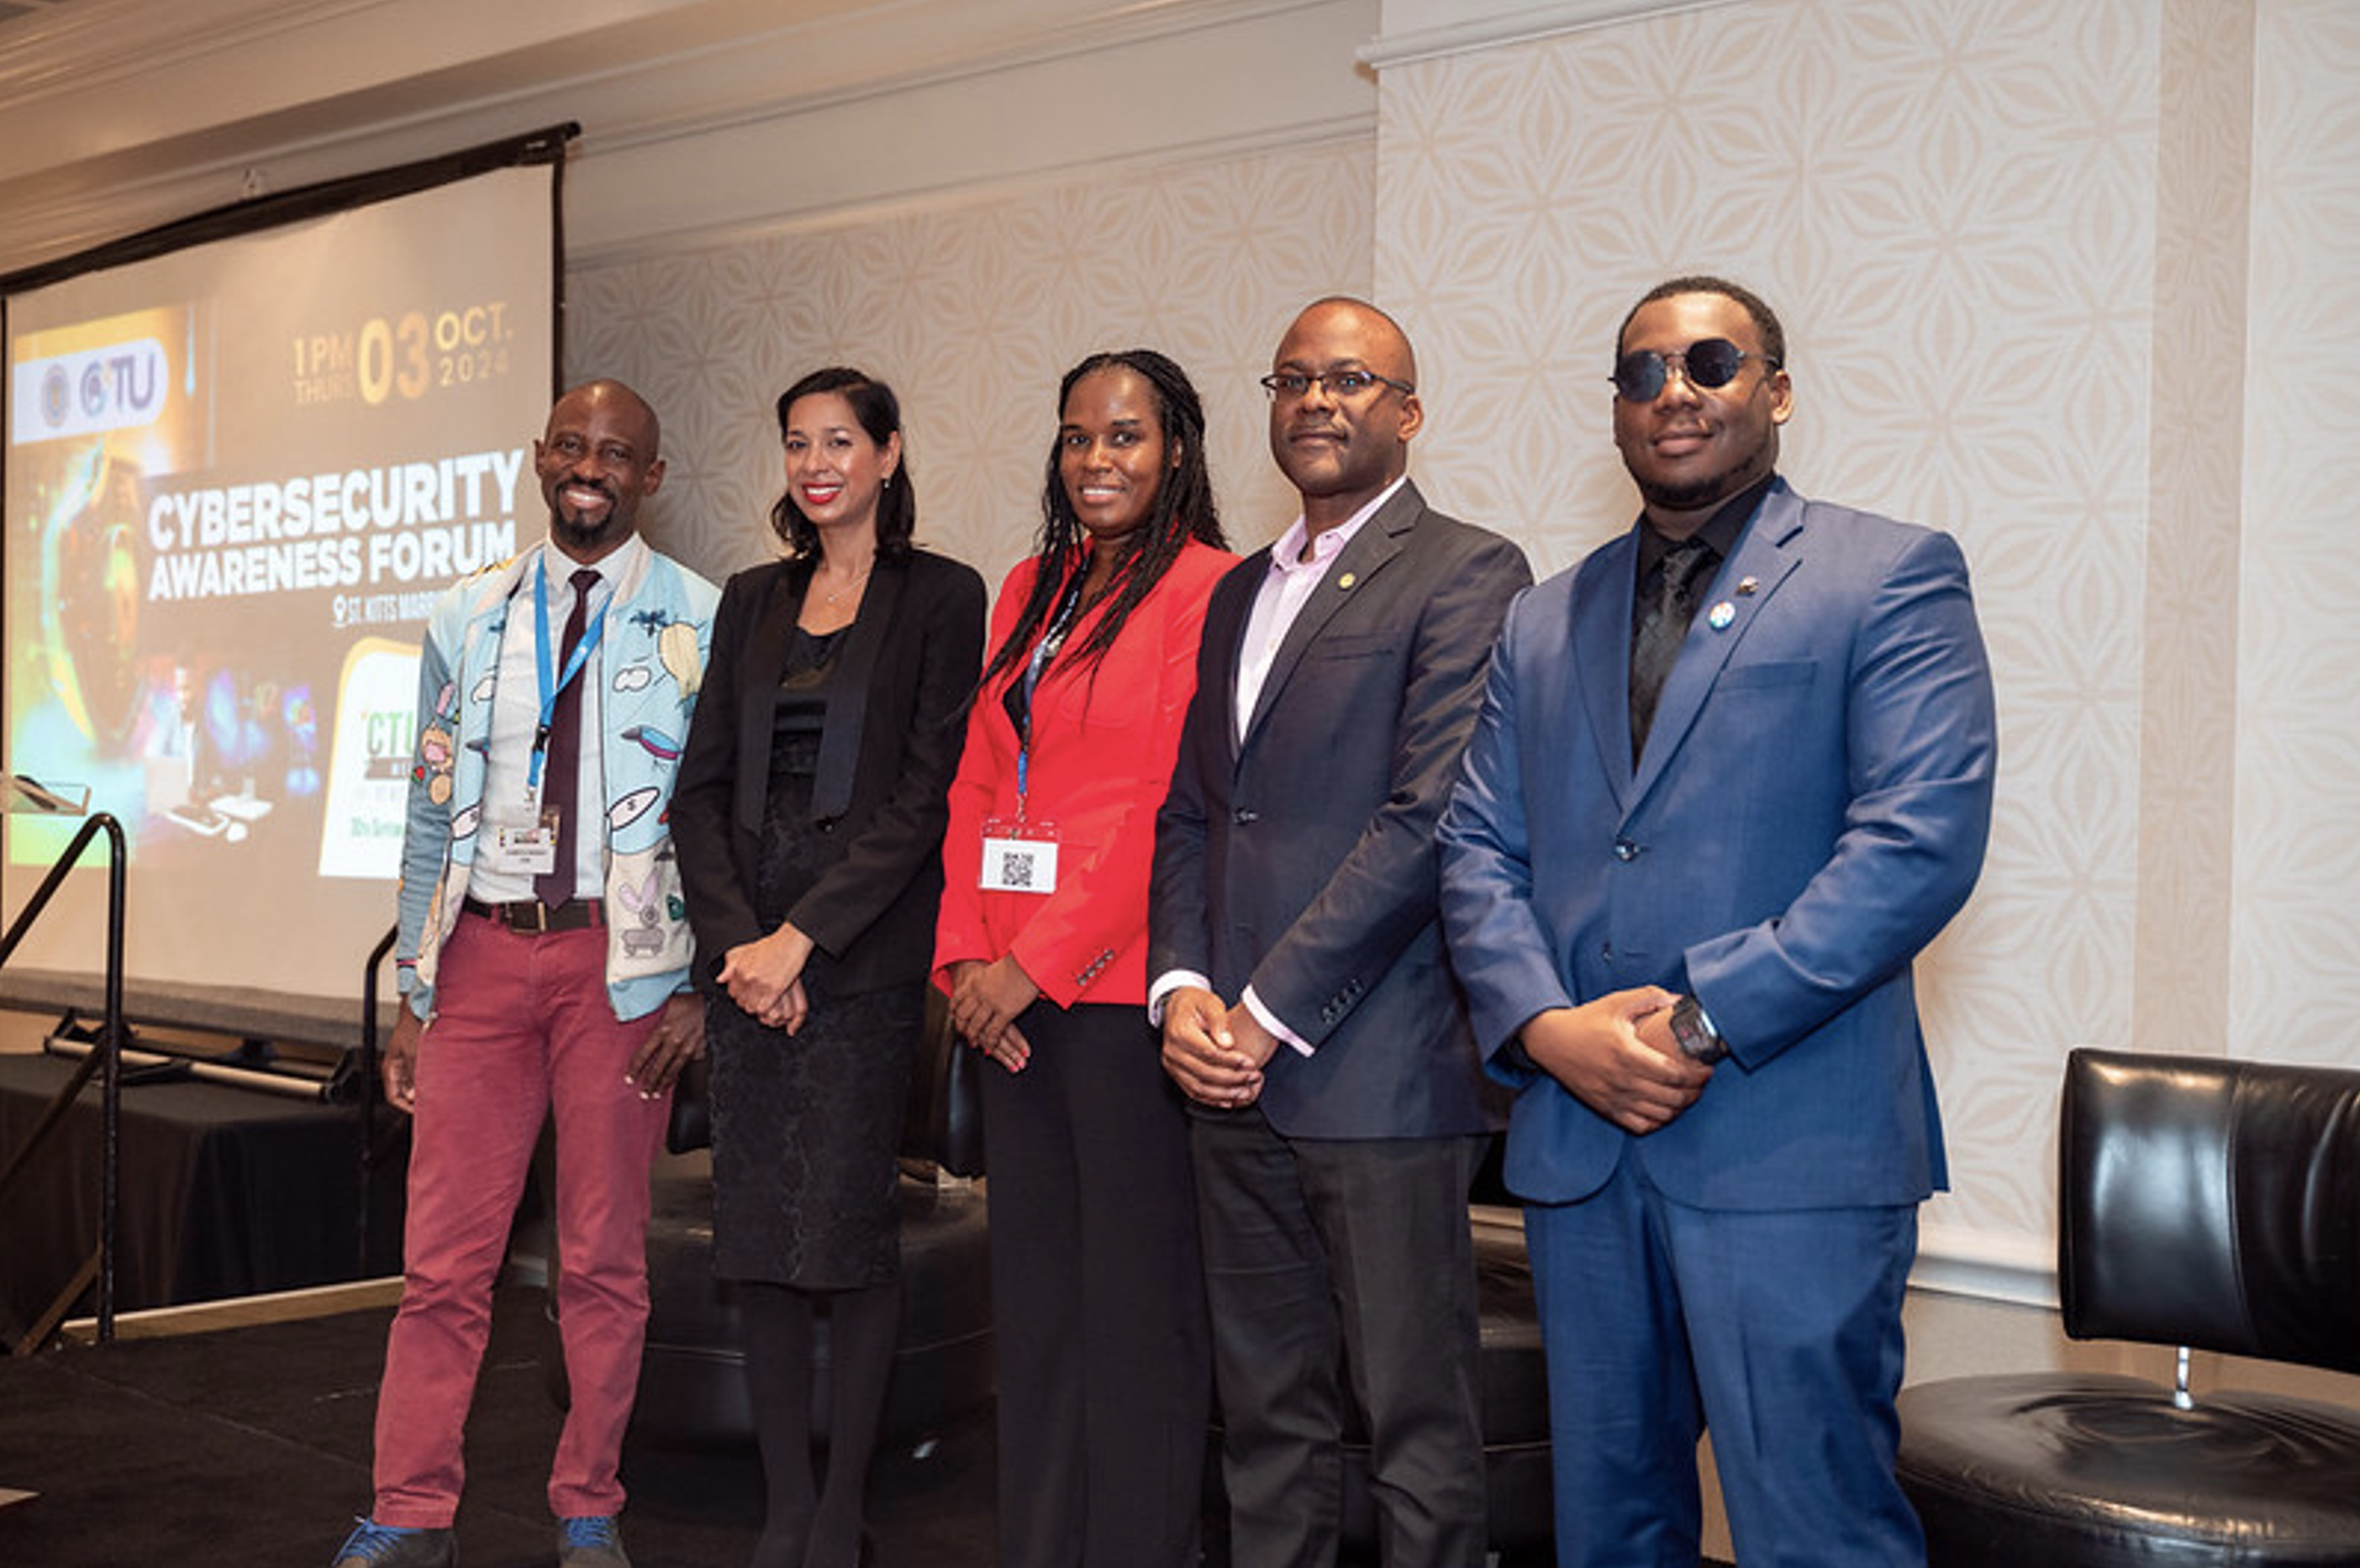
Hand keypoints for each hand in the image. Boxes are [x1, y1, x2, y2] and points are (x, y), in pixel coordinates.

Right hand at [381, 1007, 425, 1113]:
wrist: (415, 1014)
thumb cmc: (410, 1029)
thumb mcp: (413, 1053)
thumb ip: (412, 1074)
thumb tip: (411, 1096)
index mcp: (389, 1069)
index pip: (393, 1097)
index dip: (404, 1107)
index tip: (417, 1112)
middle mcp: (395, 1070)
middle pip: (402, 1093)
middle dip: (414, 1101)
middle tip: (429, 1106)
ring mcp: (403, 1066)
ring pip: (410, 1086)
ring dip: (420, 1091)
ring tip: (434, 1096)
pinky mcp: (412, 1061)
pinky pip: (416, 1077)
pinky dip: (424, 1082)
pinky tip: (434, 1084)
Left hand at [627, 991, 707, 1097]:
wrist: (713, 1000)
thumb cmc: (688, 999)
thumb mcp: (667, 1003)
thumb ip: (654, 1014)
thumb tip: (633, 1017)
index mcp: (663, 1029)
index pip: (644, 1054)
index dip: (635, 1068)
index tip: (629, 1079)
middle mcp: (675, 1041)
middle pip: (658, 1067)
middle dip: (649, 1082)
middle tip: (642, 1094)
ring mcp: (688, 1047)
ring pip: (673, 1070)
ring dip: (664, 1084)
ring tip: (656, 1094)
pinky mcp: (700, 1049)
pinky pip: (687, 1066)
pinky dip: (679, 1075)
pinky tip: (674, 1082)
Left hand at [718, 922, 814, 1024]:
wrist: (791, 942)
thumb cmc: (773, 945)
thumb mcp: (747, 951)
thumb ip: (731, 966)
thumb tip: (720, 979)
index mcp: (740, 969)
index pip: (732, 992)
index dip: (740, 995)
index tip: (747, 994)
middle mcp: (747, 977)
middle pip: (741, 1002)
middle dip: (748, 1002)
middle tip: (756, 999)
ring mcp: (760, 984)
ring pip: (751, 1007)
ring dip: (756, 1007)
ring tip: (763, 1002)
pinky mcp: (774, 990)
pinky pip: (763, 1008)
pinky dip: (765, 1010)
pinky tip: (769, 1004)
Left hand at [947, 955, 1038, 1071]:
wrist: (1027, 963)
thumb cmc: (1015, 963)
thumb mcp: (991, 969)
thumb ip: (983, 979)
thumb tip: (980, 985)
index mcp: (974, 981)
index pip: (957, 999)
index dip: (954, 1010)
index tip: (954, 1016)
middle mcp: (979, 994)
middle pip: (964, 1015)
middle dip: (962, 1026)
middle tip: (963, 1033)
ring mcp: (991, 1004)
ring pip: (977, 1025)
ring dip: (974, 1036)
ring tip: (974, 1042)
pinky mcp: (1005, 1012)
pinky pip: (994, 1030)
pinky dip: (991, 1040)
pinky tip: (991, 1044)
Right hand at [1160, 985, 1262, 1107]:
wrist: (1177, 1007)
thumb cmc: (1195, 1003)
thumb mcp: (1210, 1003)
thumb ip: (1219, 1020)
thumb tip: (1227, 1042)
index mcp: (1180, 1032)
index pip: (1208, 1053)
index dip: (1231, 1060)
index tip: (1250, 1062)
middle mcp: (1173, 1051)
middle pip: (1204, 1073)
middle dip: (1231, 1078)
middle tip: (1251, 1077)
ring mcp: (1172, 1064)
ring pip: (1198, 1087)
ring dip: (1223, 1093)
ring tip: (1244, 1091)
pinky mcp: (1176, 1073)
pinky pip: (1193, 1092)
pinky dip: (1211, 1099)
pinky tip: (1228, 1099)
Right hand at [1519, 986, 1709, 1134]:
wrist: (1551, 1041)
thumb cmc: (1586, 1021)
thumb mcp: (1617, 1002)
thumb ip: (1650, 997)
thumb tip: (1681, 1001)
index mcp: (1627, 1053)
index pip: (1675, 1075)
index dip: (1698, 1075)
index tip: (1706, 1068)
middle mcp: (1621, 1079)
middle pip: (1673, 1097)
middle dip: (1695, 1091)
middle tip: (1701, 1081)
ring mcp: (1613, 1097)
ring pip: (1660, 1115)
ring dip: (1680, 1107)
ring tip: (1687, 1094)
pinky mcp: (1606, 1108)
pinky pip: (1640, 1125)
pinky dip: (1658, 1121)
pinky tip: (1664, 1109)